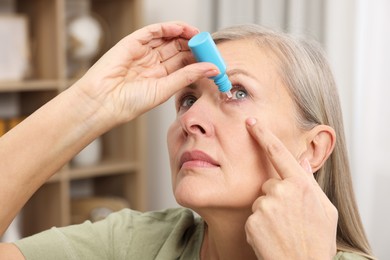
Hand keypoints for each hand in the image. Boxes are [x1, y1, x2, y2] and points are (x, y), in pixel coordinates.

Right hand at [75, 21, 217, 123]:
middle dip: (194, 45)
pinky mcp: (132, 42)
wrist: (103, 102)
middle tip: (208, 44)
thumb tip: (212, 68)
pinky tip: (182, 29)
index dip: (198, 58)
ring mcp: (143, 52)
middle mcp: (152, 63)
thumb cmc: (128, 102)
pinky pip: (153, 31)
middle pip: (178, 49)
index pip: (183, 63)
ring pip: (168, 38)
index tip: (213, 58)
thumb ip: (188, 75)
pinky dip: (168, 28)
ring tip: (199, 35)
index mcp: (160, 77)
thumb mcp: (165, 88)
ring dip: (184, 34)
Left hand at [244, 118, 337, 259]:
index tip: (251, 122)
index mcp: (300, 184)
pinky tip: (272, 236)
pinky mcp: (252, 221)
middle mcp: (280, 191)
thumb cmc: (317, 240)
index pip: (278, 152)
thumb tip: (302, 161)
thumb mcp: (324, 208)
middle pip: (269, 183)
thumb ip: (310, 182)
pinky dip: (260, 225)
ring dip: (268, 212)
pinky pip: (253, 217)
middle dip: (276, 196)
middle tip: (289, 217)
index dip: (263, 134)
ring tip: (282, 229)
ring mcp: (264, 206)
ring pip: (260, 200)